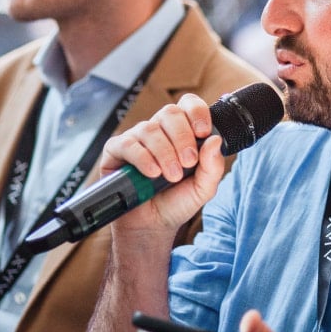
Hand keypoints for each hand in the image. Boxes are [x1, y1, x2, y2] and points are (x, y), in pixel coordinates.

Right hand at [99, 93, 225, 231]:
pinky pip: (128, 144)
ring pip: (150, 129)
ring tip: (171, 176)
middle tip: (188, 163)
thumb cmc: (177, 202)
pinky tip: (152, 173)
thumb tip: (215, 140)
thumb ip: (212, 166)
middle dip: (183, 137)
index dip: (197, 112)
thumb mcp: (203, 188)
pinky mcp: (116, 151)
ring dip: (165, 153)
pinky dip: (143, 158)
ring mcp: (136, 139)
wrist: (153, 226)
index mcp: (182, 132)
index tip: (203, 133)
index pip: (188, 105)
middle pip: (170, 113)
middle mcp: (159, 131)